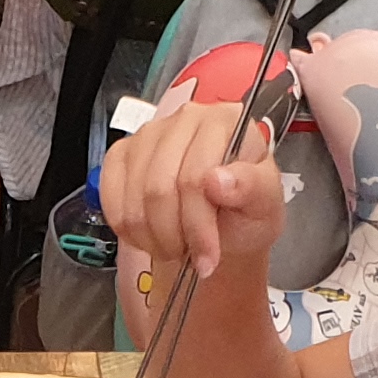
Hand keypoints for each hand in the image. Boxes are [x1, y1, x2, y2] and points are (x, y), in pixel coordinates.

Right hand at [97, 81, 286, 285]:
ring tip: (173, 247)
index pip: (195, 177)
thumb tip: (218, 179)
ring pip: (134, 198)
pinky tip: (150, 236)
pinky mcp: (121, 154)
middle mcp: (185, 118)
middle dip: (173, 235)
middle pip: (159, 188)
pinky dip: (128, 229)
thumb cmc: (245, 212)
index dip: (198, 226)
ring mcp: (148, 134)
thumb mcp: (266, 207)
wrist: (224, 227)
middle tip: (187, 255)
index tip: (208, 259)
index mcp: (226, 121)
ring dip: (151, 237)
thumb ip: (252, 189)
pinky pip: (111, 198)